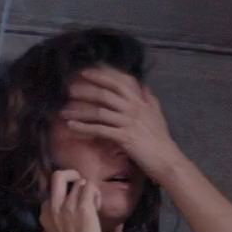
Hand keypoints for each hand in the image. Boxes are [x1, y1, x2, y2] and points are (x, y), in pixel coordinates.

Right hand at [39, 169, 103, 231]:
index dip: (67, 193)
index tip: (75, 205)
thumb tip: (71, 201)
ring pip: (80, 183)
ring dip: (89, 191)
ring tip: (93, 206)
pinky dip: (96, 194)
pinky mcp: (83, 207)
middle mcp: (53, 206)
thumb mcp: (57, 231)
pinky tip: (97, 207)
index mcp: (45, 212)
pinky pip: (90, 187)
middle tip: (82, 185)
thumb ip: (59, 215)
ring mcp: (67, 206)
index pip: (52, 190)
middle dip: (71, 174)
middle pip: (58, 175)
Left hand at [59, 66, 184, 178]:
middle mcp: (133, 108)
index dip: (100, 76)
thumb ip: (149, 98)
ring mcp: (128, 122)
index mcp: (139, 101)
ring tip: (64, 111)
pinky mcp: (124, 137)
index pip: (118, 83)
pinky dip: (84, 128)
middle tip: (68, 90)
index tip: (84, 72)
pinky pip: (100, 130)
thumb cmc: (161, 139)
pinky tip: (72, 126)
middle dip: (85, 91)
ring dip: (79, 111)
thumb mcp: (157, 114)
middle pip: (105, 95)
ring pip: (99, 112)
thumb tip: (144, 86)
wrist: (166, 159)